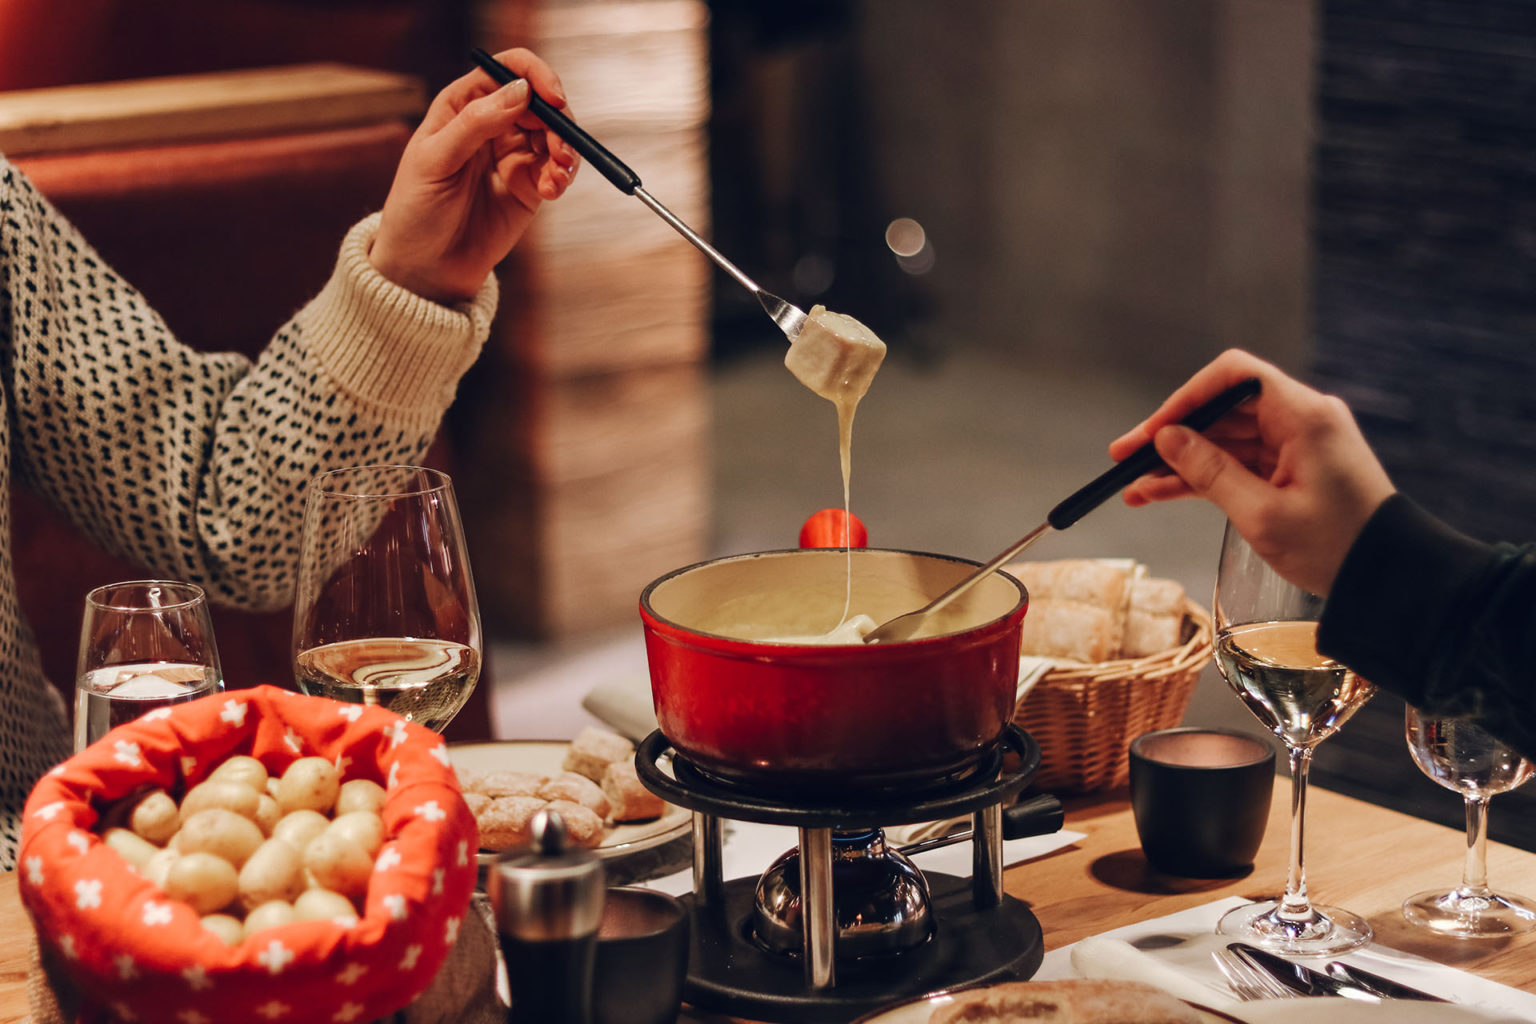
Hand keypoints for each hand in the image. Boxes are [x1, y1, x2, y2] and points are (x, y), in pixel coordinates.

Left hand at [369, 47, 579, 303]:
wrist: (425, 268)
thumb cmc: (417, 211)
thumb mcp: (436, 161)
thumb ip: (476, 123)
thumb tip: (521, 90)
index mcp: (462, 105)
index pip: (507, 70)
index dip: (535, 76)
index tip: (553, 100)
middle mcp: (492, 123)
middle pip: (540, 101)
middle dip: (559, 122)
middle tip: (561, 152)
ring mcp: (513, 154)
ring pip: (555, 135)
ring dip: (566, 151)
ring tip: (558, 177)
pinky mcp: (529, 186)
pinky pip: (557, 170)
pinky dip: (563, 176)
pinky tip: (553, 192)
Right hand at [1107, 349, 1394, 595]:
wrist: (1389, 579)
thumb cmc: (1337, 547)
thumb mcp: (1263, 514)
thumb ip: (1210, 471)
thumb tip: (1167, 439)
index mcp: (1304, 416)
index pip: (1233, 377)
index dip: (1185, 398)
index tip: (1152, 430)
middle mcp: (1302, 420)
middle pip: (1223, 409)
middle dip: (1172, 434)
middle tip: (1126, 457)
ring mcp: (1299, 444)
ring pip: (1225, 439)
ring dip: (1181, 462)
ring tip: (1135, 487)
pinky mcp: (1295, 468)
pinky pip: (1240, 462)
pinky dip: (1204, 477)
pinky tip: (1161, 493)